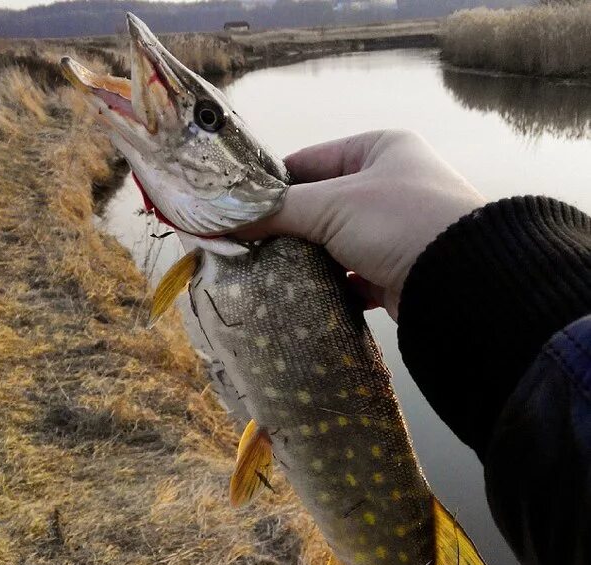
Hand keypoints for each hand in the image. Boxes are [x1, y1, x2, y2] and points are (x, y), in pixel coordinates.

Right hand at [240, 130, 484, 320]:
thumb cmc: (397, 221)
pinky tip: (301, 294)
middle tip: (245, 244)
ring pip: (333, 242)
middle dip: (286, 227)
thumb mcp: (334, 206)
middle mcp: (388, 185)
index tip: (238, 207)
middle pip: (319, 204)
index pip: (309, 161)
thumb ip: (278, 210)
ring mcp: (393, 230)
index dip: (272, 184)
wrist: (460, 282)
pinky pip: (350, 273)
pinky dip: (329, 283)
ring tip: (264, 271)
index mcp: (379, 149)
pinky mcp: (394, 269)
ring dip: (304, 258)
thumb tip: (223, 219)